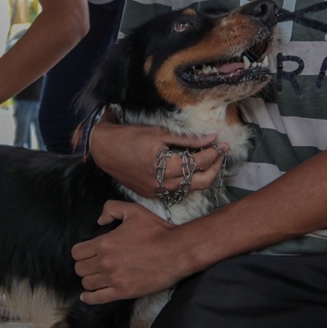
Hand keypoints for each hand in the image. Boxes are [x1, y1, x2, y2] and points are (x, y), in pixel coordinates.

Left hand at [72, 200, 199, 303]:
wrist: (176, 252)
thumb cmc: (156, 230)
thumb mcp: (133, 211)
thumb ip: (111, 209)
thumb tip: (100, 220)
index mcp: (104, 243)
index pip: (77, 252)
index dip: (80, 252)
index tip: (87, 252)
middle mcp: (105, 262)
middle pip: (79, 268)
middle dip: (84, 265)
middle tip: (93, 263)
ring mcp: (113, 279)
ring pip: (87, 283)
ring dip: (89, 279)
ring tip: (96, 276)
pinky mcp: (123, 292)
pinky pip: (98, 299)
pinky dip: (89, 298)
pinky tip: (86, 296)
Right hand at [89, 119, 226, 197]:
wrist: (104, 150)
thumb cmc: (130, 137)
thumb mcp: (159, 133)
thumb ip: (187, 139)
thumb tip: (210, 138)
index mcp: (165, 166)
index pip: (199, 162)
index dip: (214, 153)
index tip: (223, 144)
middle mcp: (162, 183)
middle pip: (201, 182)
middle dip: (215, 168)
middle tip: (219, 154)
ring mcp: (156, 192)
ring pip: (190, 189)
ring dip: (202, 175)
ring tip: (207, 160)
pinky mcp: (151, 194)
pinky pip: (175, 190)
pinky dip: (186, 181)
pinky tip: (187, 169)